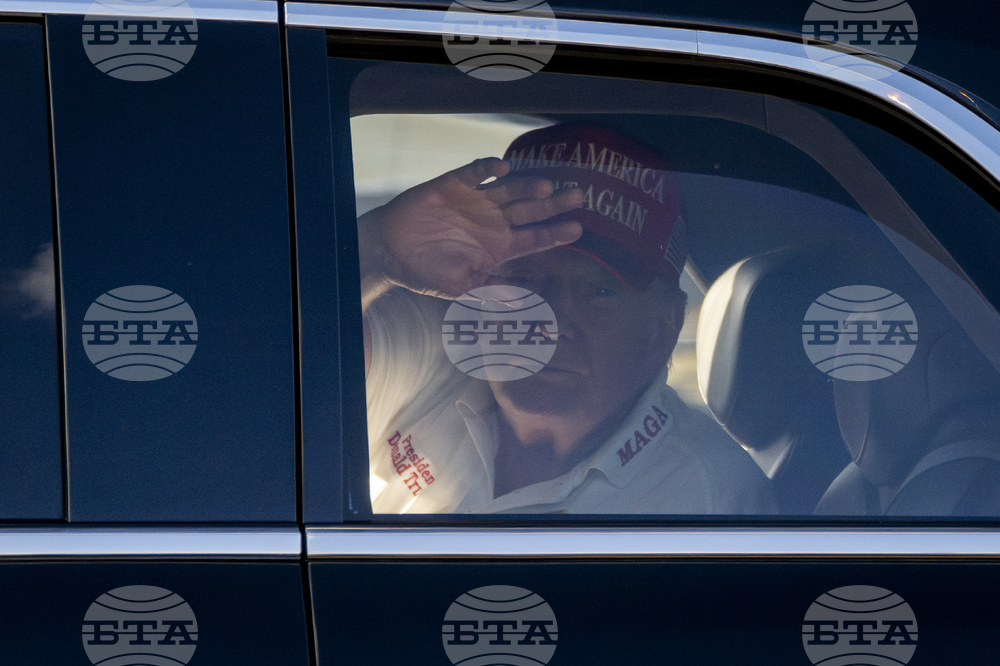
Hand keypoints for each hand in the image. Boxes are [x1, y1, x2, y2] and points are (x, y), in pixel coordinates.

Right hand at [360, 157, 583, 301]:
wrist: (389, 251)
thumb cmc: (425, 272)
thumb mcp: (461, 288)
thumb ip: (492, 292)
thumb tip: (524, 305)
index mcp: (498, 246)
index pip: (533, 238)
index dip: (555, 234)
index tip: (578, 230)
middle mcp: (492, 221)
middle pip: (530, 210)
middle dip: (554, 205)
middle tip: (579, 197)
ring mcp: (475, 201)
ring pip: (508, 190)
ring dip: (527, 187)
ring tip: (545, 188)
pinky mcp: (453, 184)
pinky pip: (475, 172)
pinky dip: (488, 168)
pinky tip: (503, 166)